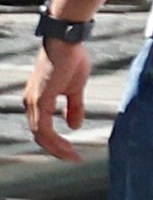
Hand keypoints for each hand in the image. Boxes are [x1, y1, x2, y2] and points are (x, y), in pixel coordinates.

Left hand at [19, 29, 80, 159]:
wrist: (66, 42)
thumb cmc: (70, 59)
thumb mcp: (75, 88)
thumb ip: (74, 107)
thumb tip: (74, 125)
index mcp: (38, 100)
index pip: (43, 129)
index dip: (57, 142)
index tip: (73, 151)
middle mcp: (30, 103)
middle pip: (39, 135)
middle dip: (56, 149)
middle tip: (73, 157)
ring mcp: (33, 102)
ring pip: (40, 134)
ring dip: (56, 148)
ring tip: (72, 155)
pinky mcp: (40, 99)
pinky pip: (43, 127)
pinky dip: (55, 139)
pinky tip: (67, 144)